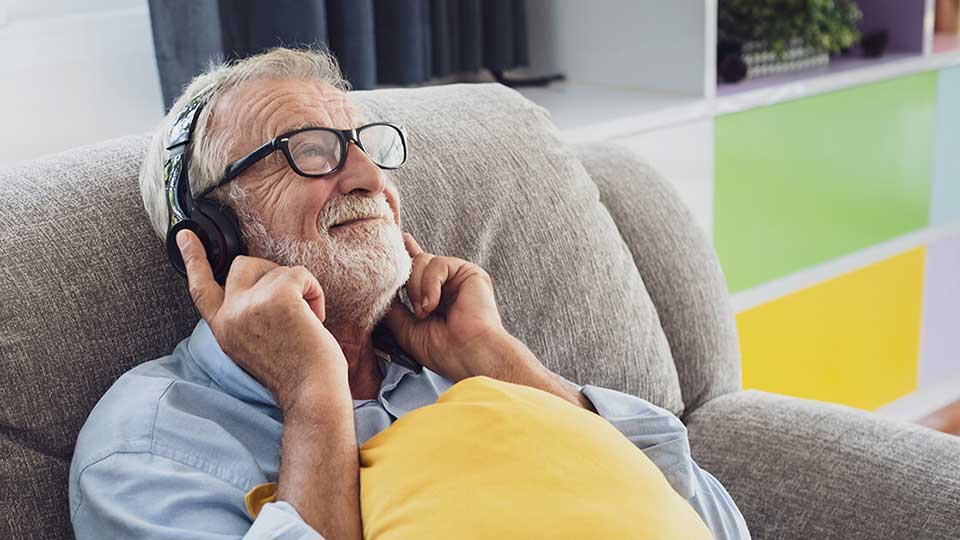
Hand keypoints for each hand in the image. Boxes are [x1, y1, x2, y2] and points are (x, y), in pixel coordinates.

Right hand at [176, 229, 346, 411]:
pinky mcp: (278, 298)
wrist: (311, 393)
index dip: (193, 258)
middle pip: (243, 266)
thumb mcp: (254, 343)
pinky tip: (315, 316)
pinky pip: (299, 273)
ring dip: (298, 289)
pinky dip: (314, 291)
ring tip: (305, 321)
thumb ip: (245, 314)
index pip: (200, 287)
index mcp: (223, 328)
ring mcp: (251, 305)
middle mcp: (230, 315)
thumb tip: (259, 284)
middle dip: (269, 272)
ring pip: (276, 269)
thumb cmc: (295, 372)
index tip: (184, 235)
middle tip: (291, 301)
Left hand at [384, 233, 508, 381]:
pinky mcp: (469, 272)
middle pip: (415, 263)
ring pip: (423, 261)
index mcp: (436, 296)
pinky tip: (434, 304)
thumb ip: (393, 308)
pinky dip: (430, 284)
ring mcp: (458, 277)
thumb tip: (381, 289)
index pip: (419, 269)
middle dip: (408, 286)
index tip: (400, 240)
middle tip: (418, 312)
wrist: (469, 355)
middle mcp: (448, 284)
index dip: (408, 253)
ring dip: (418, 288)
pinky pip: (438, 263)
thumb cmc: (443, 350)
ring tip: (426, 311)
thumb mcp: (406, 329)